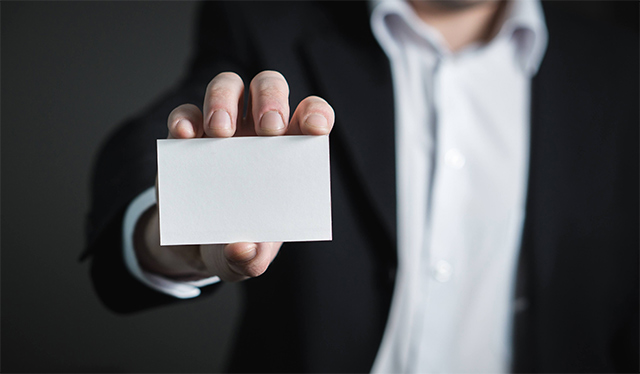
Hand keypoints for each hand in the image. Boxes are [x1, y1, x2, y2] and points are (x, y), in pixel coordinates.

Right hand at [134, 71, 334, 281]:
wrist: (197, 246)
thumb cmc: (237, 242)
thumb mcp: (246, 259)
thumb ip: (250, 259)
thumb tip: (244, 249)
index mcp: (289, 153)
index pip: (311, 116)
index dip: (316, 114)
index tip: (315, 129)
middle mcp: (258, 132)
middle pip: (269, 88)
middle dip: (271, 100)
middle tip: (268, 129)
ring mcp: (221, 129)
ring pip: (228, 86)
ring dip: (225, 100)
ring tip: (221, 133)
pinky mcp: (186, 137)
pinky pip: (186, 113)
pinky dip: (185, 118)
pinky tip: (186, 135)